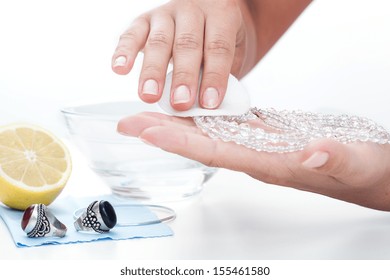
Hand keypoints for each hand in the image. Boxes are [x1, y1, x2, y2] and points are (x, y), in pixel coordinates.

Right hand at [111, 0, 256, 110]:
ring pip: (159, 41)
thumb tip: (209, 108)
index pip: (218, 48)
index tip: (209, 103)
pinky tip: (119, 69)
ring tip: (150, 96)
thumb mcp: (234, 53)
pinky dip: (124, 52)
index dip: (214, 76)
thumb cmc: (220, 40)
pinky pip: (132, 34)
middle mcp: (193, 10)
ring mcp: (166, 14)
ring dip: (153, 71)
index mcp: (222, 15)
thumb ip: (223, 74)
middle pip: (187, 44)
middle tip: (180, 103)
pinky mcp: (143, 19)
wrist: (208, 13)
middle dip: (183, 77)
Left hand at [117, 112, 389, 210]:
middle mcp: (257, 157)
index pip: (217, 153)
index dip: (182, 143)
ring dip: (178, 121)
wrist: (370, 171)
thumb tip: (313, 152)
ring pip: (210, 132)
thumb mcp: (356, 164)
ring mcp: (259, 146)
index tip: (150, 134)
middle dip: (164, 132)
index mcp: (271, 164)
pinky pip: (227, 124)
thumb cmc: (362, 171)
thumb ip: (334, 159)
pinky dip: (205, 115)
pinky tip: (191, 108)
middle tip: (129, 122)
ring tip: (150, 111)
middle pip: (201, 143)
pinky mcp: (267, 135)